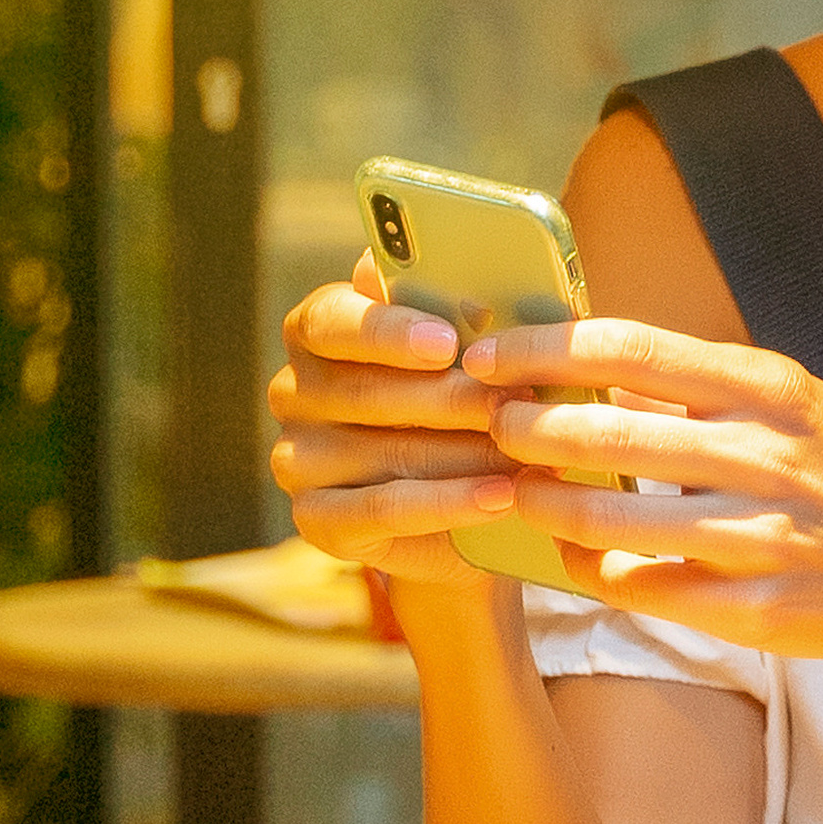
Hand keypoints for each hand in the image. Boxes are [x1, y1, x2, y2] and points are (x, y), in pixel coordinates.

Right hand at [268, 259, 522, 605]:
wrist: (457, 505)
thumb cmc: (460, 403)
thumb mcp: (461, 354)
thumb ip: (458, 320)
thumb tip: (478, 302)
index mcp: (316, 332)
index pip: (331, 319)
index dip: (387, 330)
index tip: (447, 343)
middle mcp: (294, 393)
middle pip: (367, 391)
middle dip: (453, 397)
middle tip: (520, 401)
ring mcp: (297, 460)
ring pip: (386, 452)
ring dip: (467, 453)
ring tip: (528, 452)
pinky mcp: (316, 520)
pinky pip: (387, 510)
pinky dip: (452, 503)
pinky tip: (502, 496)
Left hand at [464, 320, 822, 691]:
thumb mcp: (792, 407)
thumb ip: (697, 388)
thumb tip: (591, 362)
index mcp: (771, 389)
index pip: (632, 351)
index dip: (546, 351)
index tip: (487, 357)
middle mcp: (768, 458)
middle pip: (615, 437)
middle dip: (532, 431)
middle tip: (488, 426)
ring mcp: (765, 539)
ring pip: (622, 525)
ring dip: (549, 508)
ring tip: (511, 494)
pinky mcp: (761, 609)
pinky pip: (652, 591)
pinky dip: (598, 574)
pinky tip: (568, 558)